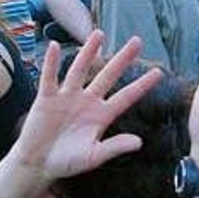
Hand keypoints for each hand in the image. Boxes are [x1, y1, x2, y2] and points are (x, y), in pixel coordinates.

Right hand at [12, 32, 163, 180]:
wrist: (39, 163)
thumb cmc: (68, 162)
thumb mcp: (93, 157)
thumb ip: (114, 148)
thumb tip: (139, 142)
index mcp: (102, 115)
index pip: (127, 96)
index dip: (142, 85)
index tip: (160, 72)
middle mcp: (88, 101)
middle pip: (108, 75)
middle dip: (122, 59)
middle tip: (137, 41)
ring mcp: (67, 97)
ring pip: (80, 70)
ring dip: (89, 52)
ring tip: (99, 34)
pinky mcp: (47, 98)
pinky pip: (50, 77)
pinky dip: (51, 62)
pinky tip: (55, 47)